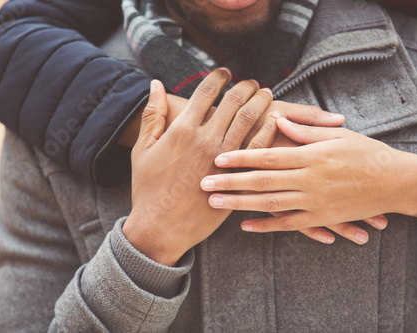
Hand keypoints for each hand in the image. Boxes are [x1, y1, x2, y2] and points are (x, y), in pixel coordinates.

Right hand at [122, 68, 273, 265]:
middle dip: (244, 86)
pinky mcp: (236, 177)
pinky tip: (274, 119)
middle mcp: (206, 139)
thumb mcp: (142, 149)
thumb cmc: (147, 188)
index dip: (218, 76)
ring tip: (265, 93)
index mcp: (182, 129)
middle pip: (233, 101)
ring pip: (249, 119)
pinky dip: (268, 129)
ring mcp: (224, 159)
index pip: (206, 90)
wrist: (160, 226)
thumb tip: (155, 84)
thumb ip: (152, 114)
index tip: (225, 72)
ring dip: (260, 101)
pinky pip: (259, 148)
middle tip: (250, 82)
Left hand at [200, 116, 395, 243]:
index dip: (240, 156)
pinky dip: (265, 226)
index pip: (267, 156)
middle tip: (203, 183)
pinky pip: (287, 225)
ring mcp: (313, 202)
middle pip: (261, 181)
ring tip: (214, 202)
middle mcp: (308, 180)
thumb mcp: (337, 135)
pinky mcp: (318, 218)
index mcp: (310, 156)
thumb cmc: (365, 153)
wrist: (394, 182)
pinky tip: (244, 226)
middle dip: (230, 182)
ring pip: (269, 204)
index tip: (217, 157)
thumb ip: (304, 130)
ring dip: (239, 204)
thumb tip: (276, 117)